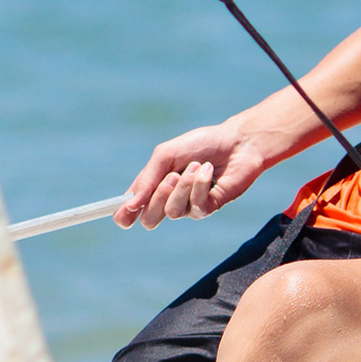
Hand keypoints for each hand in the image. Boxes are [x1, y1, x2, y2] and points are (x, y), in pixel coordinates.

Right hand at [114, 122, 267, 229]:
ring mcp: (189, 206)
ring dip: (183, 186)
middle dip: (157, 197)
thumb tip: (131, 204)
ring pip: (173, 212)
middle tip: (171, 176)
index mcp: (155, 185)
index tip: (123, 214)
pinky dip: (200, 185)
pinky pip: (196, 207)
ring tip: (197, 165)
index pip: (133, 209)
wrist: (236, 142)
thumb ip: (147, 177)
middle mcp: (169, 200)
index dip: (124, 215)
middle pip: (150, 219)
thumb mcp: (167, 154)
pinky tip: (208, 170)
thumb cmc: (202, 144)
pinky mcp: (209, 208)